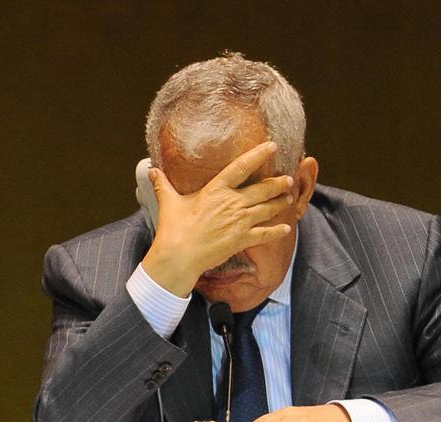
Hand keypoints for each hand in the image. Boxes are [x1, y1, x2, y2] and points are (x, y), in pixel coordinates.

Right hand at [142, 141, 293, 296]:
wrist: (179, 256)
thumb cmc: (173, 229)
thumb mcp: (169, 202)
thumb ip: (163, 184)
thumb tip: (151, 171)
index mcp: (216, 189)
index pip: (241, 167)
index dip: (258, 155)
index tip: (272, 146)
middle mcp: (231, 203)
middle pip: (262, 189)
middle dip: (277, 184)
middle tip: (288, 179)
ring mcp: (239, 222)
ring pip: (266, 209)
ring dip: (280, 203)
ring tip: (289, 198)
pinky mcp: (241, 240)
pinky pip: (265, 235)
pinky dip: (277, 231)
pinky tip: (286, 229)